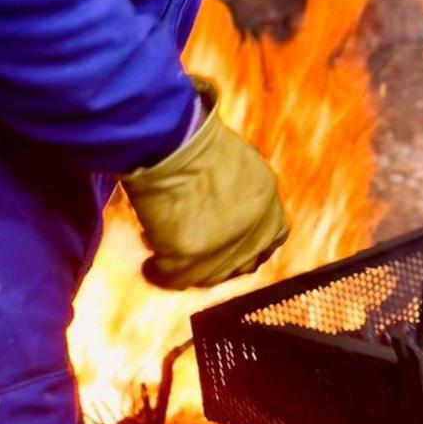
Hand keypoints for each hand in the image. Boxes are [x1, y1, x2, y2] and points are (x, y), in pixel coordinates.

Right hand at [121, 79, 287, 289]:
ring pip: (210, 277)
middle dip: (219, 261)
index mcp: (266, 198)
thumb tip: (224, 204)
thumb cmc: (194, 144)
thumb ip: (239, 188)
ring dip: (188, 269)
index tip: (231, 244)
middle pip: (242, 263)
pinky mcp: (191, 259)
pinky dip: (160, 273)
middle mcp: (254, 228)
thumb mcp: (236, 161)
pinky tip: (149, 263)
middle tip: (193, 253)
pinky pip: (174, 279)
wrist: (172, 144)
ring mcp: (224, 248)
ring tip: (162, 251)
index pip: (273, 236)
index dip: (252, 243)